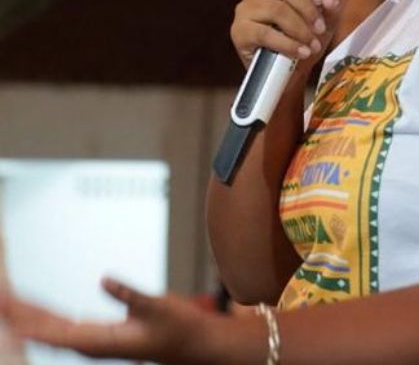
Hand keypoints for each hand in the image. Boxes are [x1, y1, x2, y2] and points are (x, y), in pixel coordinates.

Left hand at [0, 278, 212, 364]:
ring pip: (53, 328)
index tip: (10, 312)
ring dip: (30, 315)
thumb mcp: (159, 306)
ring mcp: (94, 340)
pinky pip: (63, 325)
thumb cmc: (178, 328)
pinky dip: (46, 315)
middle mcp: (93, 344)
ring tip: (7, 301)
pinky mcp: (98, 334)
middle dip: (22, 315)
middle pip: (48, 331)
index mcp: (104, 341)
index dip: (32, 323)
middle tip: (0, 298)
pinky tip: (33, 311)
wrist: (192, 346)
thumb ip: (130, 293)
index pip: (58, 333)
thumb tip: (104, 279)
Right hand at [231, 0, 347, 69]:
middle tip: (320, 28)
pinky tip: (301, 52)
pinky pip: (265, 33)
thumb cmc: (305, 36)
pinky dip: (288, 44)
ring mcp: (245, 8)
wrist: (287, 71)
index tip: (322, 0)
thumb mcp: (327, 17)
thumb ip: (334, 2)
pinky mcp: (239, 31)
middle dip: (307, 8)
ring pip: (276, 9)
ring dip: (300, 29)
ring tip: (313, 44)